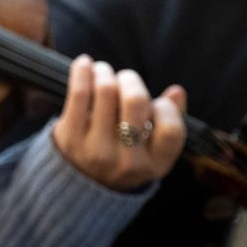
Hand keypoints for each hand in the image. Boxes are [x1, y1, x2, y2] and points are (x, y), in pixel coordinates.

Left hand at [52, 56, 186, 190]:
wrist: (82, 183)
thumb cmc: (125, 156)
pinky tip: (85, 64)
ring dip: (106, 72)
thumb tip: (176, 91)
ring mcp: (97, 151)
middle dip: (131, 80)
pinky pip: (79, 94)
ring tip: (103, 72)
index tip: (155, 102)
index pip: (171, 128)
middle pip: (136, 101)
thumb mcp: (153, 150)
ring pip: (106, 91)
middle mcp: (127, 162)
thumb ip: (170, 121)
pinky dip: (83, 71)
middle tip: (125, 79)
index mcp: (154, 165)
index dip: (166, 107)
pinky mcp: (70, 138)